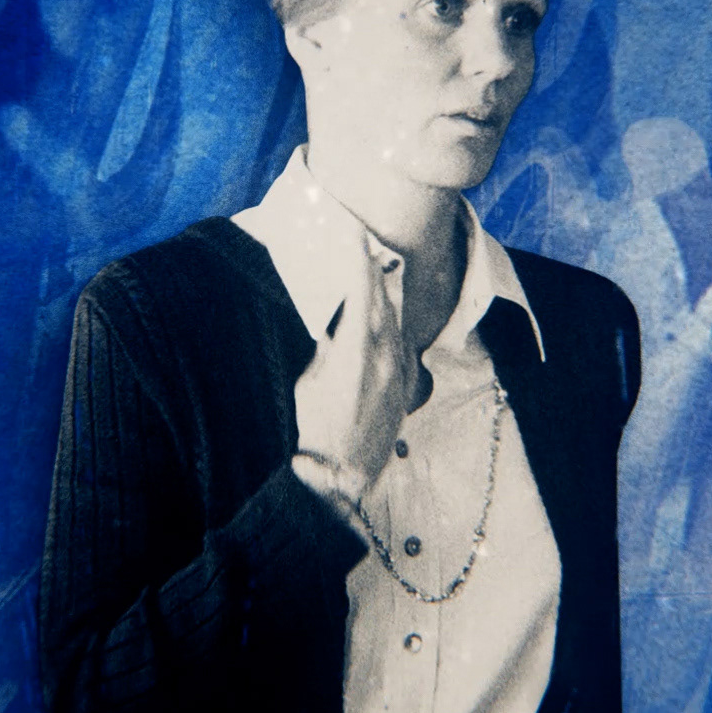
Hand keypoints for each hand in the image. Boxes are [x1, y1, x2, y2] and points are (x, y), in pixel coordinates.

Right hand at [292, 246, 418, 501]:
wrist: (339, 483)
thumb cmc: (311, 435)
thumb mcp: (306, 382)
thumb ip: (325, 345)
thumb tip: (332, 319)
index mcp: (359, 351)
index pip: (360, 290)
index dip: (355, 257)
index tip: (350, 229)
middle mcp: (388, 357)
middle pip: (382, 299)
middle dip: (370, 268)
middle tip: (358, 240)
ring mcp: (400, 373)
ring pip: (394, 319)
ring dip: (381, 293)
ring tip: (369, 268)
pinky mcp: (405, 387)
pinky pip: (401, 343)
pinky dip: (389, 324)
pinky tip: (379, 316)